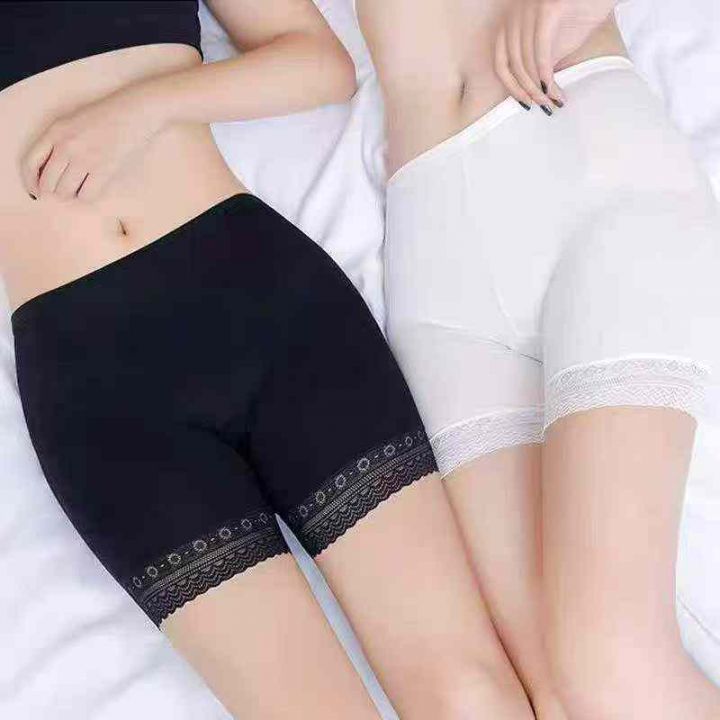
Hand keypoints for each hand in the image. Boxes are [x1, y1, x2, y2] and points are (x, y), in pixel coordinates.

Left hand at [22, 84, 165, 201]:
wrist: (134, 113)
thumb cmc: (105, 117)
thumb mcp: (72, 122)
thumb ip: (57, 141)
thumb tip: (48, 170)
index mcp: (55, 131)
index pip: (30, 163)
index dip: (30, 181)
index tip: (35, 191)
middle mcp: (67, 146)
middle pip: (48, 182)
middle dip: (53, 191)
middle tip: (61, 192)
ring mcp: (85, 159)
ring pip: (66, 191)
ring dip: (70, 195)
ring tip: (77, 188)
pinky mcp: (104, 170)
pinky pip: (86, 195)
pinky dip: (86, 196)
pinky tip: (91, 189)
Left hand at [494, 0, 616, 112]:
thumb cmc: (578, 16)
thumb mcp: (551, 45)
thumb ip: (536, 65)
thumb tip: (532, 93)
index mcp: (509, 25)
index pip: (501, 64)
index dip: (512, 88)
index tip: (525, 103)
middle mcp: (514, 16)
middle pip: (514, 65)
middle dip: (528, 91)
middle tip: (544, 106)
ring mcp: (528, 11)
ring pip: (526, 61)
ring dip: (539, 87)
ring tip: (554, 100)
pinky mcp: (546, 10)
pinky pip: (540, 51)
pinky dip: (545, 74)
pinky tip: (553, 88)